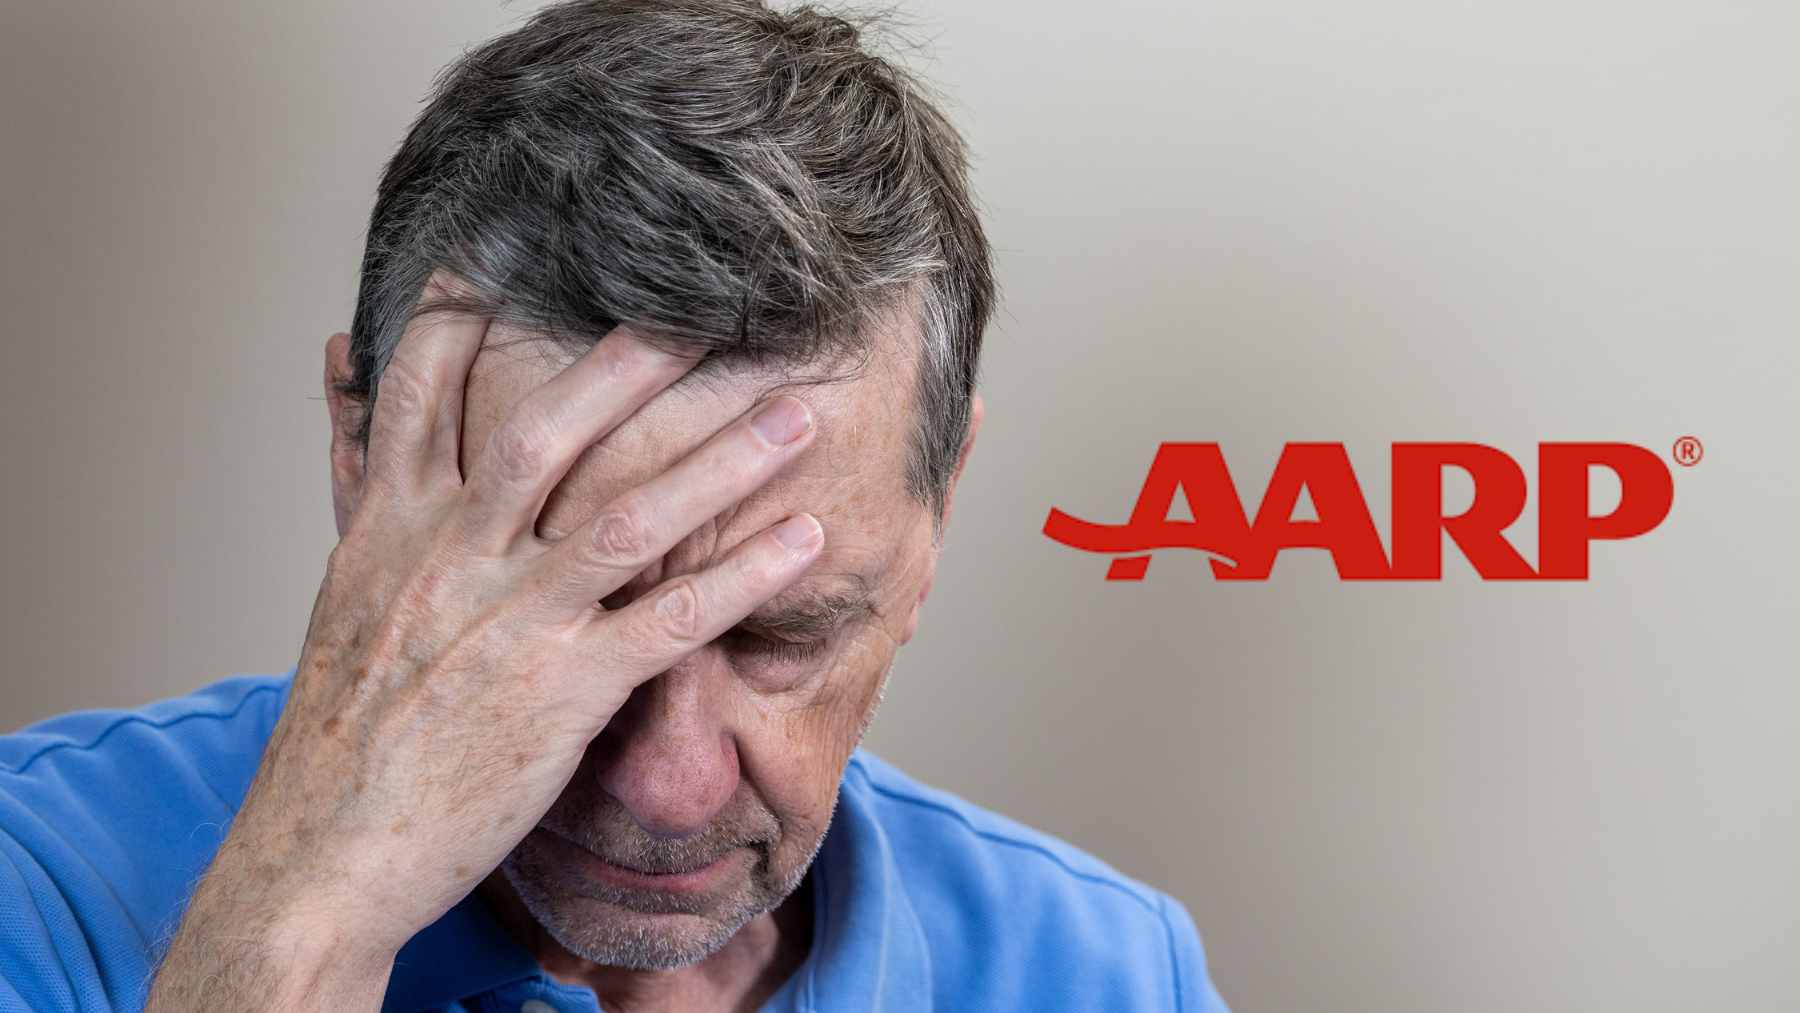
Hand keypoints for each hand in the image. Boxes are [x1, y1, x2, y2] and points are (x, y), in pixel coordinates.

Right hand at [146, 277, 823, 1008]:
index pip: (425, 392)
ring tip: (801, 408)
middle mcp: (455, 555)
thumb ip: (361, 480)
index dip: (466, 314)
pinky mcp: (565, 690)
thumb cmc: (342, 724)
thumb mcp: (343, 586)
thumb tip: (343, 380)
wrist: (326, 846)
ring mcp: (515, 620)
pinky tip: (808, 540)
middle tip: (716, 308)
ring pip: (632, 516)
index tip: (516, 250)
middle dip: (638, 364)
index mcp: (396, 525)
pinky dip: (745, 575)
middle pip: (553, 432)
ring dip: (726, 458)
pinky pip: (674, 620)